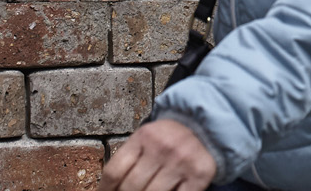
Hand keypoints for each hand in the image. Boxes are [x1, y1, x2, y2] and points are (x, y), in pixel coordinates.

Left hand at [101, 118, 217, 190]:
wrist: (205, 127)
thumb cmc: (169, 139)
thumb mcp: (146, 139)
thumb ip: (130, 160)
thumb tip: (108, 190)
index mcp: (144, 136)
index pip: (114, 171)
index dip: (105, 190)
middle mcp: (162, 147)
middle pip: (131, 187)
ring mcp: (182, 161)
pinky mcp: (199, 174)